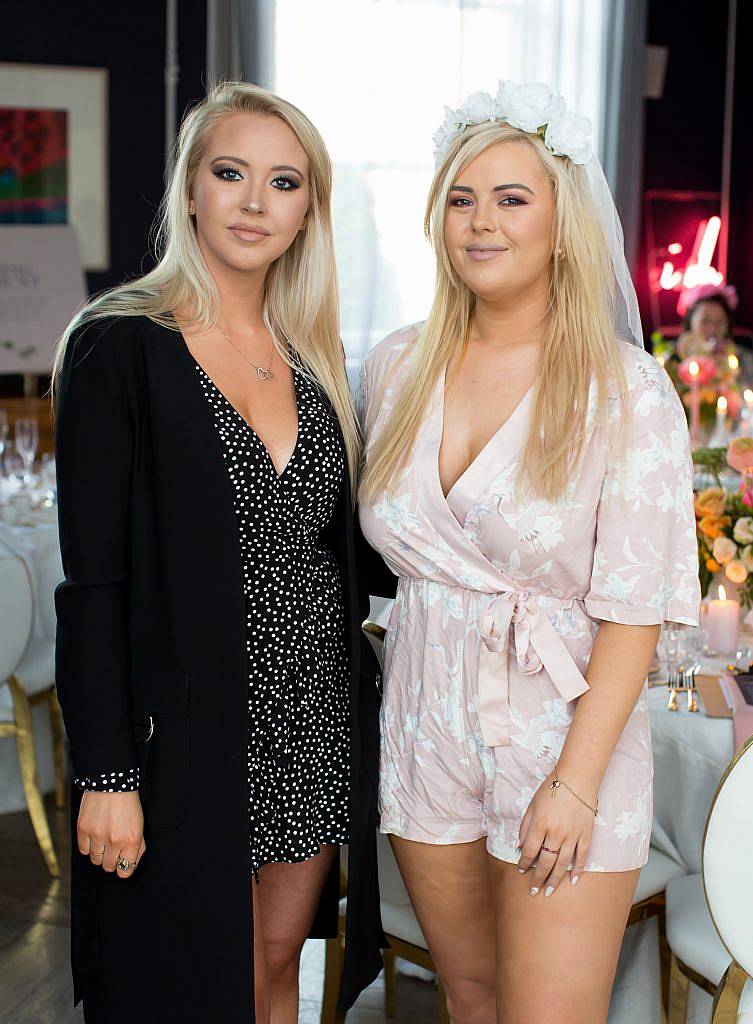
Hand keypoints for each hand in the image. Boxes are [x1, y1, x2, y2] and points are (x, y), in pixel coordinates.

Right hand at [77, 791, 145, 877]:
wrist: (111, 781)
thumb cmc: (128, 802)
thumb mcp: (140, 824)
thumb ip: (138, 845)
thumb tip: (132, 861)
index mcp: (131, 840)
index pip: (125, 870)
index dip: (124, 868)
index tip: (123, 862)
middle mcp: (114, 841)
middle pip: (108, 867)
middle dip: (111, 860)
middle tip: (113, 848)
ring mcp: (97, 836)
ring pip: (95, 860)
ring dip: (100, 853)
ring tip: (104, 839)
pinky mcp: (83, 830)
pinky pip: (83, 851)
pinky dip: (88, 846)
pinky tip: (94, 836)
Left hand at [516, 770, 595, 895]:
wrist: (577, 778)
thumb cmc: (552, 788)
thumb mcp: (532, 804)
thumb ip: (525, 827)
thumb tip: (520, 847)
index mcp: (540, 825)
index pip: (529, 851)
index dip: (524, 863)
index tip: (521, 871)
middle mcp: (555, 833)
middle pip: (545, 862)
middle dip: (538, 878)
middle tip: (534, 891)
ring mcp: (572, 836)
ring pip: (563, 864)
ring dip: (555, 879)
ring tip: (549, 892)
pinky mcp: (586, 835)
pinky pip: (582, 857)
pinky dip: (578, 870)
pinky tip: (574, 881)